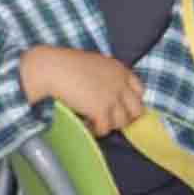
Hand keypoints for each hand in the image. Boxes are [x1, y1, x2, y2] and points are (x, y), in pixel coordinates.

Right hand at [19, 45, 146, 135]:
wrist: (54, 68)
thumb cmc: (66, 64)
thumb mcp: (95, 64)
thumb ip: (106, 77)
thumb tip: (104, 92)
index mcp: (120, 70)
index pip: (139, 90)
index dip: (132, 102)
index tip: (123, 108)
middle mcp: (121, 84)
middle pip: (136, 110)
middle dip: (125, 117)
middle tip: (111, 120)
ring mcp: (112, 98)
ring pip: (121, 122)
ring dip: (110, 125)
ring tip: (96, 123)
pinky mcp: (101, 110)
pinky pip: (105, 128)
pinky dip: (97, 130)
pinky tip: (88, 126)